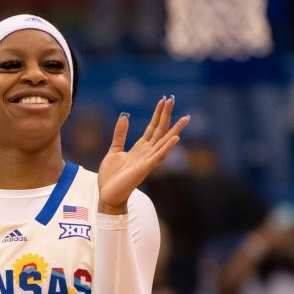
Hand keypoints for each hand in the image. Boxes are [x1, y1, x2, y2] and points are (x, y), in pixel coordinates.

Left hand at [97, 96, 188, 212]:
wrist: (107, 195)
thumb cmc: (111, 177)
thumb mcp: (114, 150)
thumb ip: (120, 134)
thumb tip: (125, 116)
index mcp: (140, 148)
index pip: (152, 128)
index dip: (158, 114)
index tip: (164, 100)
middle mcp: (147, 153)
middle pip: (160, 131)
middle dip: (166, 115)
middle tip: (173, 98)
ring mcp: (148, 160)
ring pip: (164, 142)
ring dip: (175, 130)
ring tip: (185, 118)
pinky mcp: (145, 169)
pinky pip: (159, 156)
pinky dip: (167, 147)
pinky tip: (176, 138)